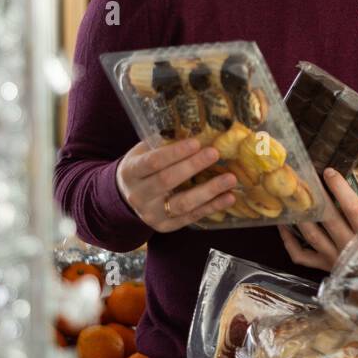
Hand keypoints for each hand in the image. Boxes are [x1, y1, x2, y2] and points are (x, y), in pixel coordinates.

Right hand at [114, 138, 237, 232]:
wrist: (126, 197)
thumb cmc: (143, 168)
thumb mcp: (144, 152)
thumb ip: (165, 144)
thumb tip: (199, 131)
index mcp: (131, 172)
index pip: (153, 162)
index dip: (175, 153)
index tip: (196, 143)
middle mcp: (138, 195)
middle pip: (167, 181)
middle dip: (193, 166)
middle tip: (215, 153)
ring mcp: (151, 214)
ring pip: (182, 203)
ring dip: (209, 191)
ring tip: (230, 179)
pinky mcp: (165, 226)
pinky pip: (191, 217)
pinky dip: (212, 207)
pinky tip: (229, 197)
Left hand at [279, 167, 357, 270]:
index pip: (352, 207)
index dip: (340, 189)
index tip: (329, 172)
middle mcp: (348, 243)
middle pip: (328, 218)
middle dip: (316, 197)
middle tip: (305, 179)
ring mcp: (332, 256)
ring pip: (311, 235)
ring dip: (300, 215)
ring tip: (291, 198)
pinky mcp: (323, 265)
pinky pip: (300, 255)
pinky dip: (288, 242)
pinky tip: (282, 226)